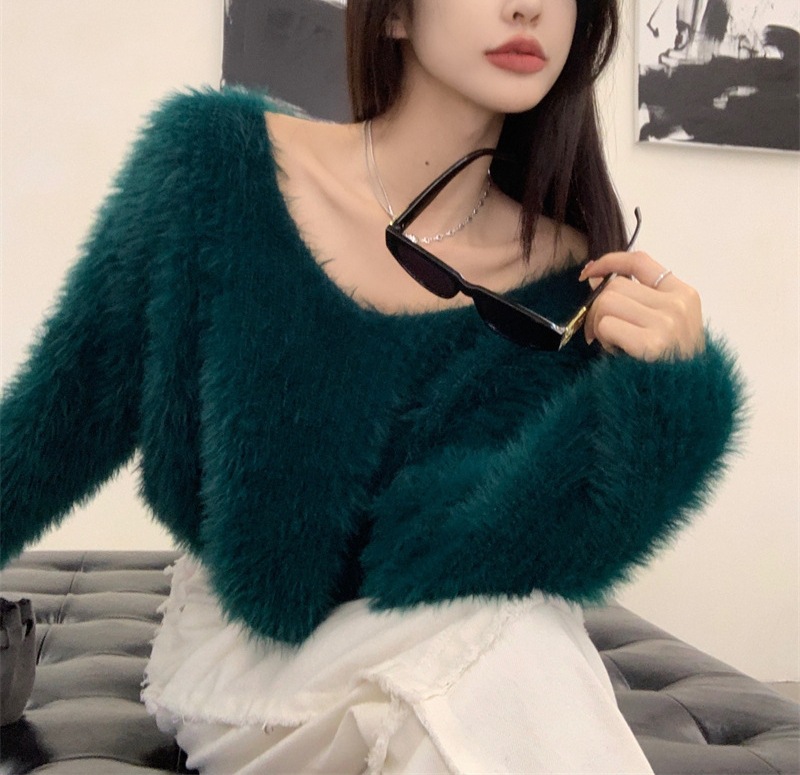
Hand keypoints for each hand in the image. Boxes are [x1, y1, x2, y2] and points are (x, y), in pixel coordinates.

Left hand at [578, 251, 703, 361]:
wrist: (683, 405)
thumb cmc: (667, 366)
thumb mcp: (664, 326)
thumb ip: (637, 300)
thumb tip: (594, 278)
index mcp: (684, 295)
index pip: (640, 261)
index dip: (610, 261)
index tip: (589, 272)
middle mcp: (678, 304)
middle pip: (616, 285)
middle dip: (598, 307)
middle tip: (601, 333)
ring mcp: (668, 322)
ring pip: (607, 302)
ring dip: (599, 324)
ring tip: (613, 344)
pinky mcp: (652, 342)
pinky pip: (607, 325)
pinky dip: (603, 339)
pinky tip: (616, 353)